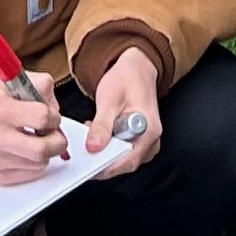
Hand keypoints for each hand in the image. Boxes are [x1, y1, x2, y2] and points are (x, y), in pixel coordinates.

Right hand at [0, 82, 68, 189]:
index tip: (50, 115)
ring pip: (41, 163)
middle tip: (52, 133)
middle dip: (57, 140)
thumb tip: (55, 104)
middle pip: (44, 149)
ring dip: (45, 151)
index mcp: (1, 111)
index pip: (42, 117)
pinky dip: (34, 163)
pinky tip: (24, 150)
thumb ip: (36, 85)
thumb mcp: (7, 83)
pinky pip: (30, 174)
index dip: (53, 115)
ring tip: (34, 139)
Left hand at [89, 46, 162, 171]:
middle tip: (84, 149)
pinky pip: (122, 152)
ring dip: (104, 152)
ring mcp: (146, 142)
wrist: (137, 69)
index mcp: (149, 130)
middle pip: (125, 163)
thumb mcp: (109, 98)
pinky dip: (108, 147)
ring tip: (91, 136)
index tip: (88, 166)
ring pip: (123, 159)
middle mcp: (151, 140)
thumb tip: (93, 147)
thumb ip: (102, 125)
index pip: (128, 160)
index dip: (106, 167)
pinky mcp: (139, 141)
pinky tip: (98, 136)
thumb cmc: (127, 79)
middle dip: (102, 159)